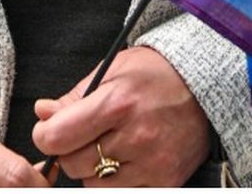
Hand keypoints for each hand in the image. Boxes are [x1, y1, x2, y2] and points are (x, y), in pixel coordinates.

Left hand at [30, 47, 211, 186]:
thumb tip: (42, 113)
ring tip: (113, 145)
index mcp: (118, 102)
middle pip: (73, 164)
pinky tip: (129, 160)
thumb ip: (74, 95)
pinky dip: (118, 181)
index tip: (53, 129)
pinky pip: (122, 193)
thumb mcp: (113, 70)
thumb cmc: (157, 75)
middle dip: (72, 151)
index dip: (47, 134)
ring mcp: (153, 163)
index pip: (56, 138)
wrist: (209, 87)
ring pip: (93, 184)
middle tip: (88, 134)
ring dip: (94, 169)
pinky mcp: (166, 182)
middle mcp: (137, 136)